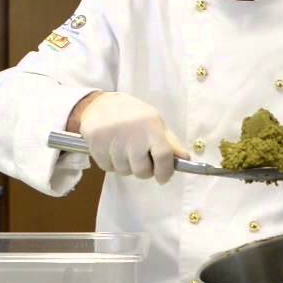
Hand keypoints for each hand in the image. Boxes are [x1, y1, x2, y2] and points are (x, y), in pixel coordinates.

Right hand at [72, 92, 189, 183]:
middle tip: (141, 159)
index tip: (163, 177)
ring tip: (124, 149)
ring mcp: (113, 141)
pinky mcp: (96, 146)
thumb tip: (186, 159)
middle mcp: (133, 134)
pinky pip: (108, 168)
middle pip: (142, 171)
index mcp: (151, 126)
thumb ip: (170, 143)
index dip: (165, 171)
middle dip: (144, 171)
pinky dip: (111, 163)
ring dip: (126, 166)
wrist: (100, 105)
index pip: (163, 156)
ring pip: (124, 171)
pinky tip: (112, 149)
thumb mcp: (155, 123)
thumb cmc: (133, 115)